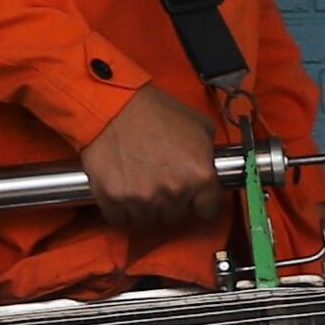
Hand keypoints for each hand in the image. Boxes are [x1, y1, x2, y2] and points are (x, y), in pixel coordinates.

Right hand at [79, 86, 226, 232]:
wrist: (114, 105)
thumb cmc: (158, 112)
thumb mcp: (200, 126)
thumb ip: (209, 154)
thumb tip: (212, 167)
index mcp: (200, 176)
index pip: (209, 211)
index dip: (202, 203)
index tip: (196, 199)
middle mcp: (173, 192)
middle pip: (177, 215)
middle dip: (172, 203)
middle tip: (161, 182)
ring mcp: (141, 198)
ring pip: (148, 219)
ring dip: (146, 207)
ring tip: (140, 184)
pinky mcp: (113, 198)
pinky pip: (120, 219)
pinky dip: (121, 210)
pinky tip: (123, 192)